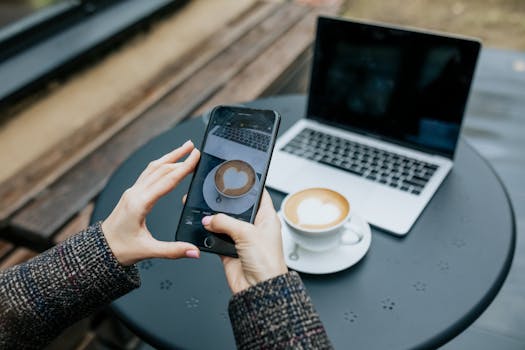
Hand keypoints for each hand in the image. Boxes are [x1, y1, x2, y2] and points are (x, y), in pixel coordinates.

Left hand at [102, 140, 200, 265]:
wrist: (101, 250)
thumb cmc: (120, 249)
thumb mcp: (148, 251)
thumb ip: (173, 251)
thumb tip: (194, 251)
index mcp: (140, 203)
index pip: (167, 180)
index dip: (184, 167)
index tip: (195, 156)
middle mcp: (135, 193)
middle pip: (161, 169)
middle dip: (179, 157)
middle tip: (195, 149)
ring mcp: (132, 192)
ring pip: (153, 168)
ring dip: (170, 157)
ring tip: (184, 148)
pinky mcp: (132, 194)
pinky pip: (148, 174)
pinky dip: (161, 165)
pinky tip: (168, 162)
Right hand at [201, 189, 287, 293]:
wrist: (259, 290)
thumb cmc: (268, 263)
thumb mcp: (248, 233)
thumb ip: (226, 222)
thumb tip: (210, 218)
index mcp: (266, 218)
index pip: (258, 194)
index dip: (249, 185)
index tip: (237, 177)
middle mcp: (254, 227)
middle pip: (236, 208)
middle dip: (225, 204)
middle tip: (213, 195)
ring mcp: (241, 239)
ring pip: (223, 223)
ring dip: (214, 220)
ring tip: (204, 213)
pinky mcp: (228, 251)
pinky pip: (214, 238)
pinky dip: (208, 235)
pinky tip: (203, 231)